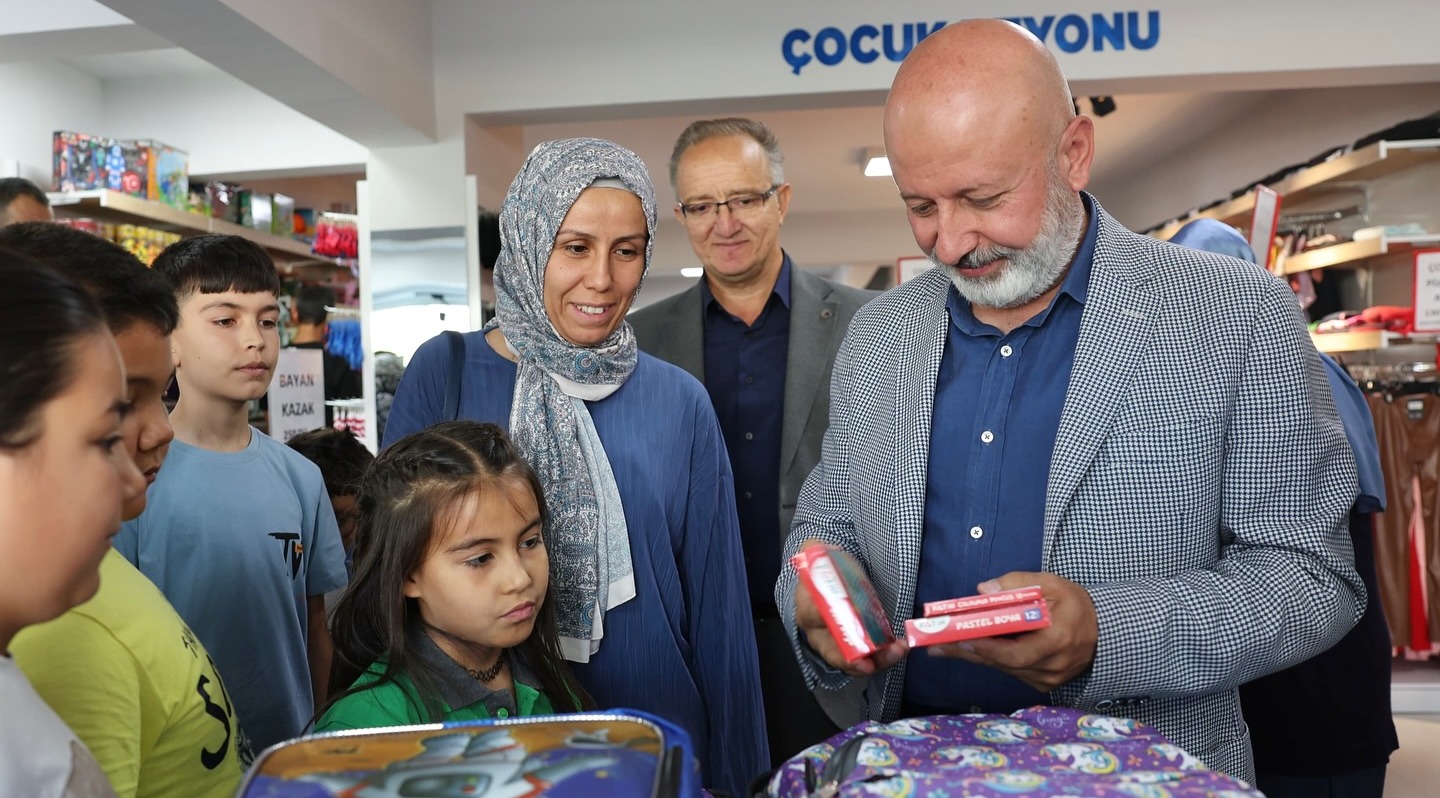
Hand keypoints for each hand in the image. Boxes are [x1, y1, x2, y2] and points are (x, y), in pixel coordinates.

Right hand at [794, 541, 908, 677]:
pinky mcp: (859, 649)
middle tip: (873, 658)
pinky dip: (885, 658)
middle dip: (855, 659)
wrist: (835, 583)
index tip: (846, 617)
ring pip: (854, 662)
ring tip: (898, 650)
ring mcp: (841, 646)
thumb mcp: (817, 554)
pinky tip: (900, 648)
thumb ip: (815, 548)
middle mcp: (820, 634)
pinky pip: (869, 660)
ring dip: (878, 660)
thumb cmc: (827, 572)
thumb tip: (820, 546)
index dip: (826, 620)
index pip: (813, 615)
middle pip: (834, 653)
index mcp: (807, 609)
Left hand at [928, 571, 1097, 692]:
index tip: (962, 638)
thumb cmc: (1075, 604)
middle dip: (967, 652)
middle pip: (1003, 663)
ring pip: (1003, 667)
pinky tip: (966, 649)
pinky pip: (1010, 670)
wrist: (1103, 631)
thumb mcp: (1052, 584)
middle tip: (936, 645)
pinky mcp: (1042, 682)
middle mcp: (1052, 666)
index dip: (988, 647)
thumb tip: (984, 591)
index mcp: (1058, 641)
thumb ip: (1018, 584)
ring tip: (941, 646)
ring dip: (973, 656)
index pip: (1018, 652)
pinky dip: (989, 658)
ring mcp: (1047, 679)